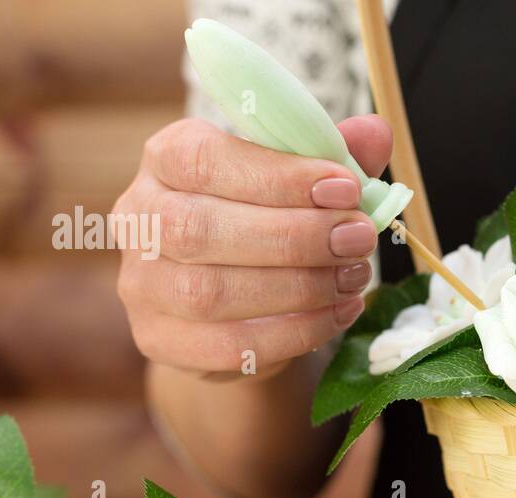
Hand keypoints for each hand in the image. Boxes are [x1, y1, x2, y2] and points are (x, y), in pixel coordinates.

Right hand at [115, 116, 392, 376]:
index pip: (204, 161)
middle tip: (358, 239)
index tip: (345, 188)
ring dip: (298, 287)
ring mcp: (141, 284)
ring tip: (354, 278)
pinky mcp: (158, 339)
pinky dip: (292, 332)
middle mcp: (140, 217)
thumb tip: (375, 134)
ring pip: (210, 292)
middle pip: (199, 229)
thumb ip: (331, 154)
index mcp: (166, 157)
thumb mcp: (299, 176)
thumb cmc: (266, 216)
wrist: (235, 297)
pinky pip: (225, 346)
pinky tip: (337, 313)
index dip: (278, 177)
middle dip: (294, 237)